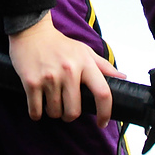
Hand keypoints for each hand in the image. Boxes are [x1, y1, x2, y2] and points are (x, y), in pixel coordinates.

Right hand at [8, 13, 125, 128]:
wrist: (31, 31)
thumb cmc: (60, 44)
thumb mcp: (84, 51)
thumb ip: (103, 66)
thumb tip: (123, 78)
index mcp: (85, 63)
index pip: (102, 93)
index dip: (105, 112)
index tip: (102, 122)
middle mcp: (69, 71)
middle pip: (74, 111)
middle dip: (70, 115)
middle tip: (65, 107)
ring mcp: (49, 77)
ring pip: (55, 112)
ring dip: (53, 112)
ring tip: (51, 100)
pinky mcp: (31, 82)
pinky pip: (36, 111)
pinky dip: (37, 113)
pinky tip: (38, 105)